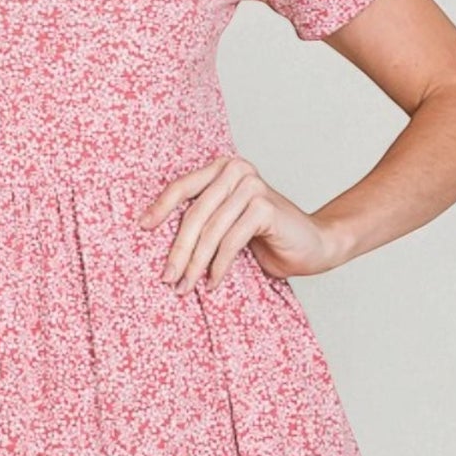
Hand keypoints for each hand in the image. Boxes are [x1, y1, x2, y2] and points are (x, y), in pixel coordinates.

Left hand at [137, 154, 344, 292]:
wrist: (314, 245)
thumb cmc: (267, 237)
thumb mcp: (227, 223)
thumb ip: (203, 218)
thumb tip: (154, 233)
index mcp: (224, 168)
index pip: (182, 186)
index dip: (160, 208)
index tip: (141, 229)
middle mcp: (237, 171)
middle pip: (194, 214)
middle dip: (178, 250)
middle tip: (166, 278)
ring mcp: (252, 187)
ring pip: (210, 231)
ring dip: (195, 264)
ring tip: (184, 287)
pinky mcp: (265, 208)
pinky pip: (230, 241)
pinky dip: (218, 266)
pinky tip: (213, 282)